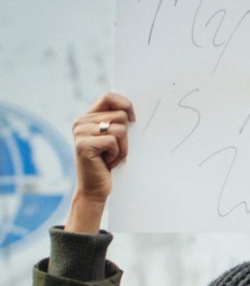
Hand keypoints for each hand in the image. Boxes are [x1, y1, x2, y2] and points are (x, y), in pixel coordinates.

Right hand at [66, 92, 134, 232]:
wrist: (95, 190)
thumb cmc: (108, 165)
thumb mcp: (114, 140)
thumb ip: (117, 122)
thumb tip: (132, 109)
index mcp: (88, 117)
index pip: (109, 96)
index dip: (126, 105)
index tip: (133, 120)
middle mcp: (81, 122)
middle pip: (120, 115)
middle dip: (126, 137)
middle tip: (115, 151)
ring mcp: (80, 132)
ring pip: (120, 129)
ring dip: (122, 147)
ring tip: (111, 158)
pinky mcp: (84, 145)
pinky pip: (113, 141)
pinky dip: (117, 154)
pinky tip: (107, 163)